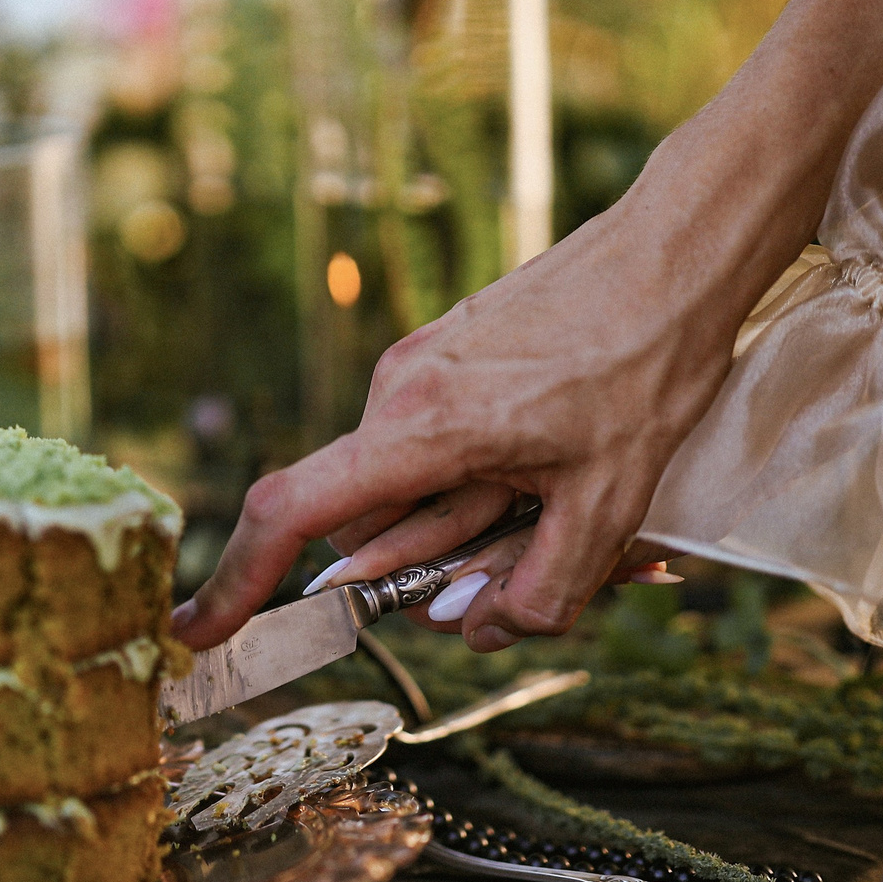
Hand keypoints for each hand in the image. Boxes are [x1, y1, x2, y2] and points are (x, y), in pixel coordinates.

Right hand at [170, 0, 882, 656]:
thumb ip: (539, 588)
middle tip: (559, 561)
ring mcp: (422, 368)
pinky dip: (500, 479)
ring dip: (487, 521)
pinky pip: (447, 447)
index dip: (239, 580)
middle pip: (375, 523)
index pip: (295, 513)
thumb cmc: (648, 362)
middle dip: (443, 565)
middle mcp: (400, 392)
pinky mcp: (453, 357)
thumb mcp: (610, 501)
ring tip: (597, 504)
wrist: (683, 249)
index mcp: (420, 426)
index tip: (199, 632)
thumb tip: (476, 631)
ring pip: (420, 488)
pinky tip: (579, 468)